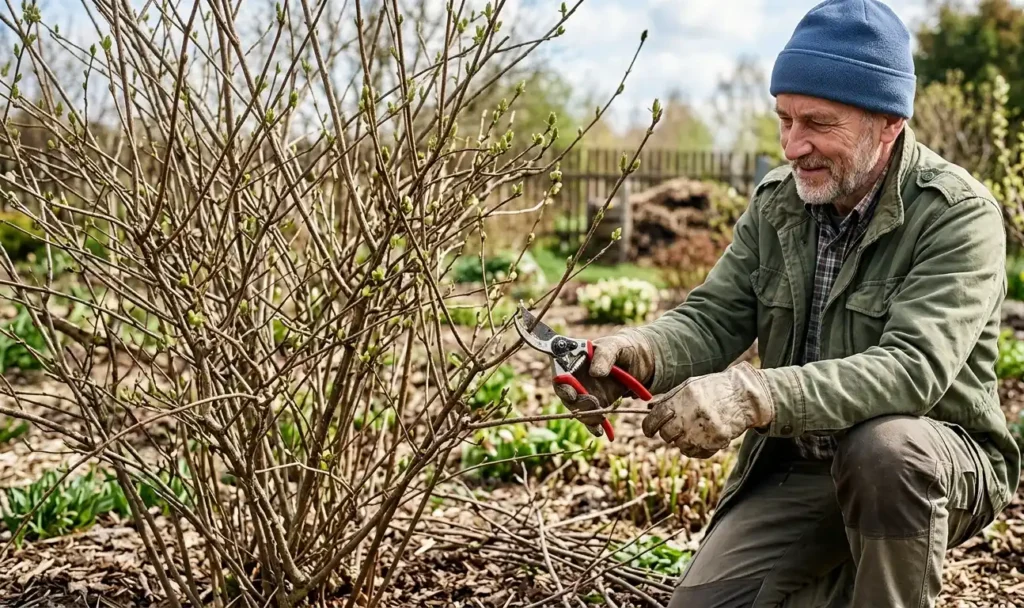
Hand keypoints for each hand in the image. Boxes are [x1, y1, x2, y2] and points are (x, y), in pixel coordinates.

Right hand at [553, 328, 655, 435]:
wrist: (639, 360)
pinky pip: (592, 417)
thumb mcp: (615, 346)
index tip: (571, 393)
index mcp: (574, 362)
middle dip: (577, 403)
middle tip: (593, 402)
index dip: (562, 386)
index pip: (561, 376)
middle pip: (567, 396)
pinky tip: (600, 431)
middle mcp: (576, 380)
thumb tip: (595, 373)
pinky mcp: (598, 405)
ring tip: (601, 417)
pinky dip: (595, 426)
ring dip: (587, 415)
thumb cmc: (622, 348)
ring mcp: (586, 393)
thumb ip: (605, 356)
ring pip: (579, 409)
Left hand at [641, 362, 774, 456]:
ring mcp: (703, 430)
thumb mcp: (690, 386)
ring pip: (681, 446)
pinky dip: (696, 448)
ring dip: (683, 441)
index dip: (649, 427)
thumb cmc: (715, 388)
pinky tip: (703, 437)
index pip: (655, 418)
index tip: (649, 431)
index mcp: (682, 399)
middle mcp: (690, 415)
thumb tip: (651, 410)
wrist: (744, 396)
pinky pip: (696, 453)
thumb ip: (670, 398)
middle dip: (668, 433)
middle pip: (666, 435)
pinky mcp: (715, 442)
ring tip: (694, 430)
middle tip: (677, 428)